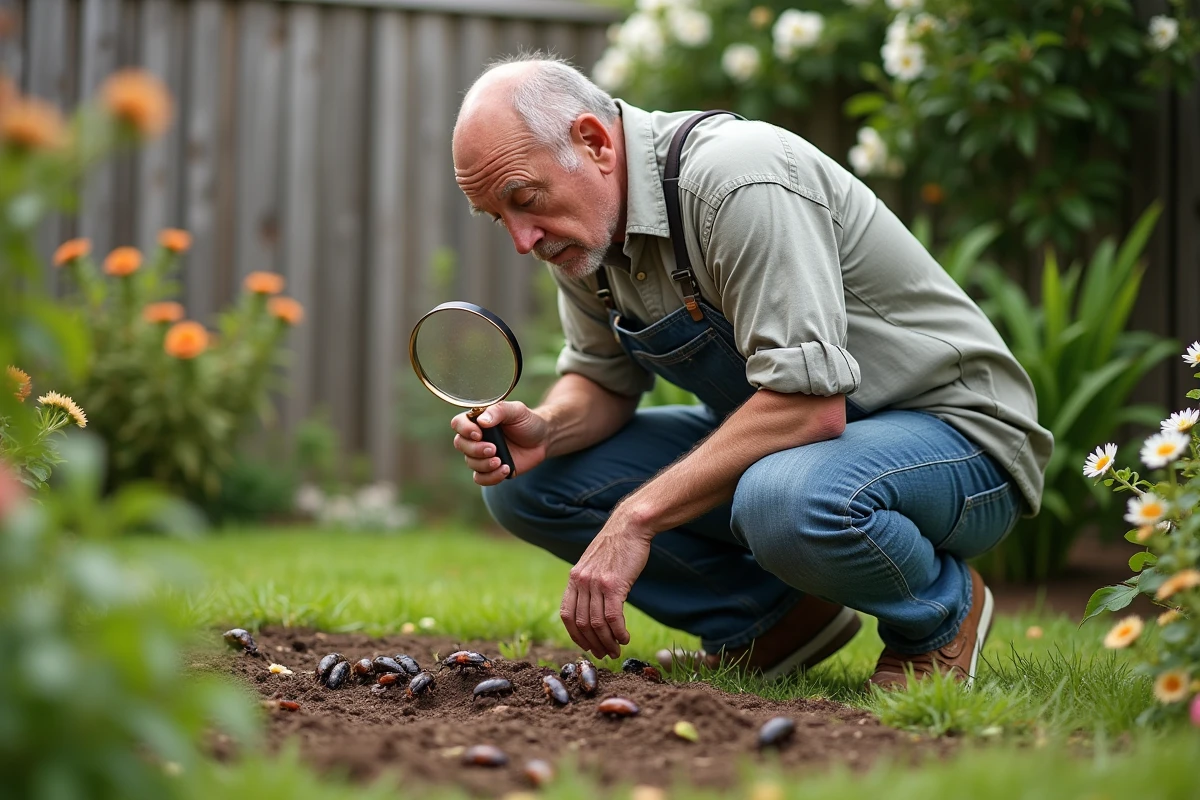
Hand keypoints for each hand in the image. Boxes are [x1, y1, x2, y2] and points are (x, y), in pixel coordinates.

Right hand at [451, 401, 548, 484]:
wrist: (543, 439)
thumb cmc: (527, 421)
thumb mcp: (516, 410)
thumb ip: (499, 411)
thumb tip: (482, 421)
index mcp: (478, 420)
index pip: (458, 423)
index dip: (464, 430)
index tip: (479, 434)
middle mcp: (476, 438)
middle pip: (461, 445)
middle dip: (475, 449)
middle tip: (493, 449)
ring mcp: (482, 455)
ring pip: (471, 463)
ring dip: (484, 464)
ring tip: (500, 461)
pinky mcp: (491, 470)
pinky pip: (481, 479)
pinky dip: (491, 477)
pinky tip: (505, 470)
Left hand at [560, 509, 653, 658]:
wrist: (630, 526)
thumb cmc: (617, 546)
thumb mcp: (594, 564)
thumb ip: (589, 584)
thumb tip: (592, 608)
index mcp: (574, 578)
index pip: (567, 615)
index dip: (576, 635)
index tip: (588, 646)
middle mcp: (581, 582)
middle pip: (582, 623)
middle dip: (594, 644)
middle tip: (606, 654)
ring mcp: (596, 583)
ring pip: (597, 623)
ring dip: (608, 642)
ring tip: (617, 650)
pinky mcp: (613, 584)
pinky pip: (612, 617)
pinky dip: (618, 632)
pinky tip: (625, 638)